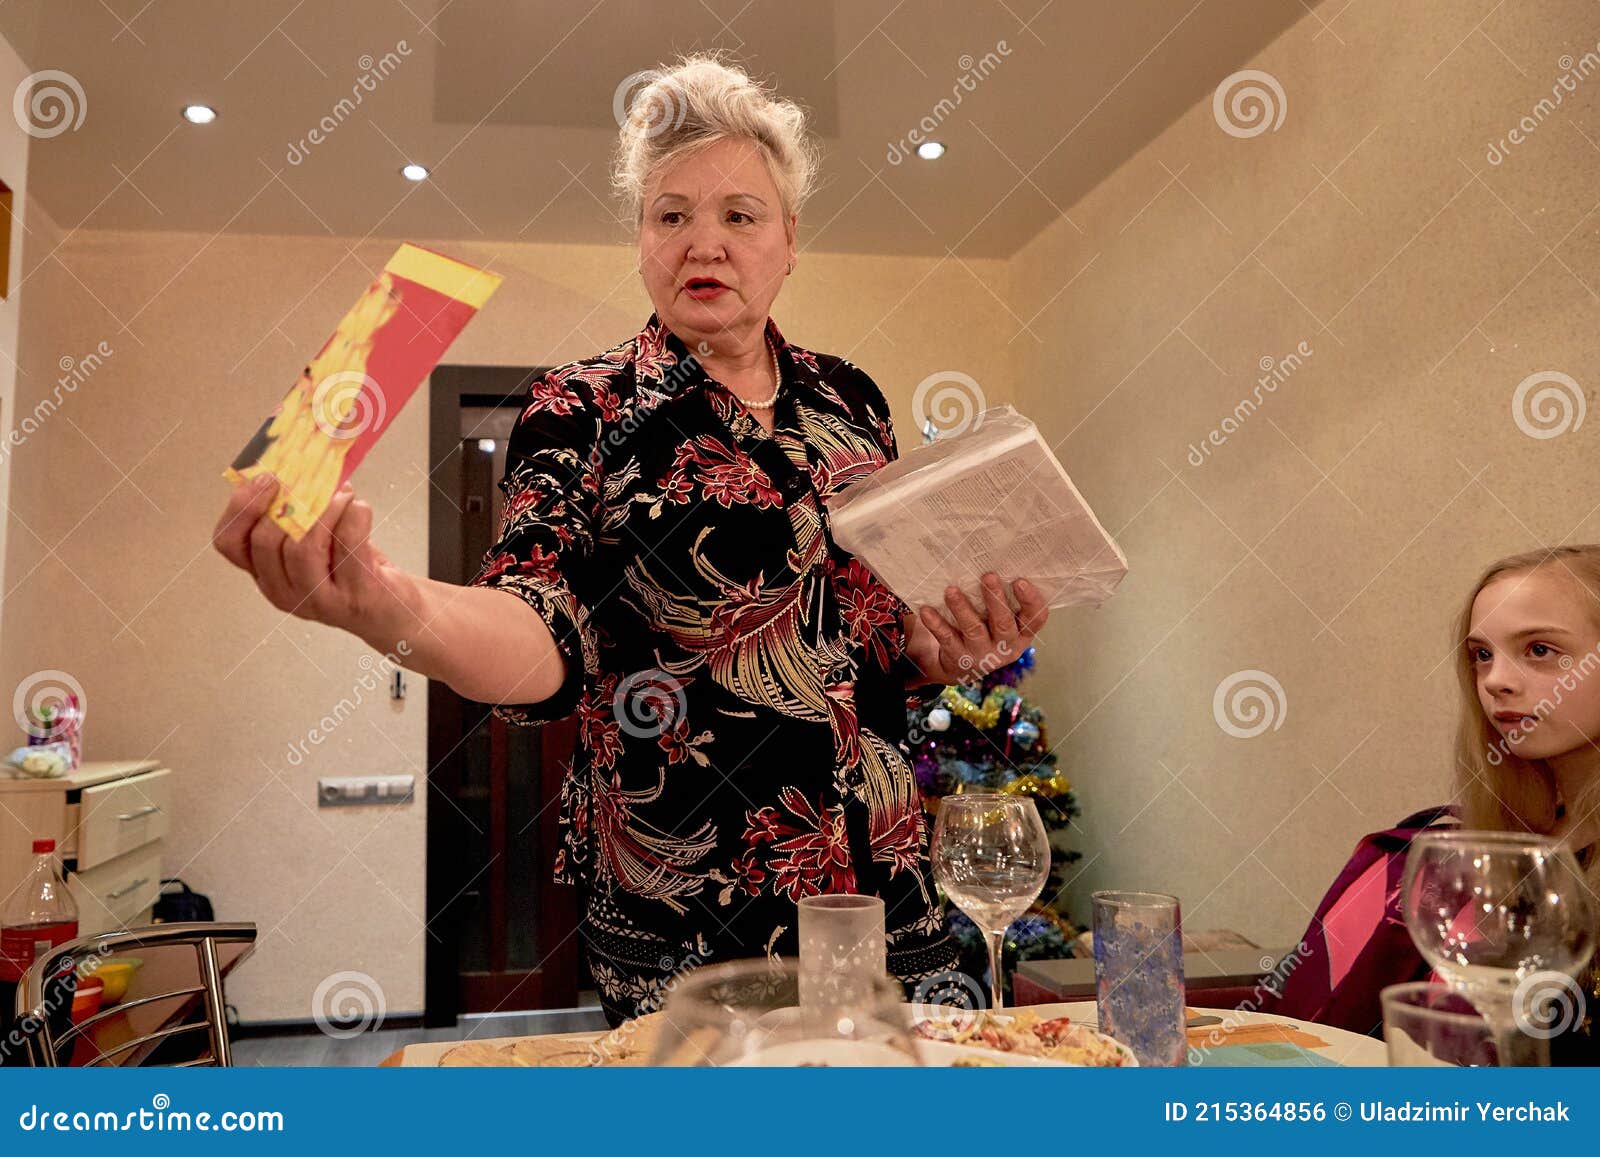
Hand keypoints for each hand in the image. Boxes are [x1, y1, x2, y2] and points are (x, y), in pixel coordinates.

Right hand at [212, 474, 416, 642]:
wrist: (391, 610)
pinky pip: (347, 545)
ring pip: (303, 547)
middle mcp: (284, 593)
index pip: (230, 543)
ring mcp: (318, 600)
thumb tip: (298, 461)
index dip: (241, 507)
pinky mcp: (354, 597)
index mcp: (265, 574)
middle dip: (287, 502)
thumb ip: (298, 511)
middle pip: (265, 543)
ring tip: (342, 495)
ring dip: (324, 509)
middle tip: (310, 478)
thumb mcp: (316, 541)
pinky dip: (353, 516)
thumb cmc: (351, 569)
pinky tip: (359, 507)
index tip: (265, 478)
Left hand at [903, 573, 1047, 685]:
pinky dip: (937, 624)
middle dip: (995, 599)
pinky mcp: (958, 659)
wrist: (960, 666)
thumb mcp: (998, 618)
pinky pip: (947, 639)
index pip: (1035, 618)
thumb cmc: (985, 629)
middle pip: (1003, 623)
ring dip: (962, 608)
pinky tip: (927, 610)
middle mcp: (1005, 646)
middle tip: (988, 575)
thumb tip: (992, 557)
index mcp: (1021, 633)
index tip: (1020, 580)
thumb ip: (1002, 598)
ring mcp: (982, 654)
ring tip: (951, 590)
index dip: (1031, 600)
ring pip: (974, 630)